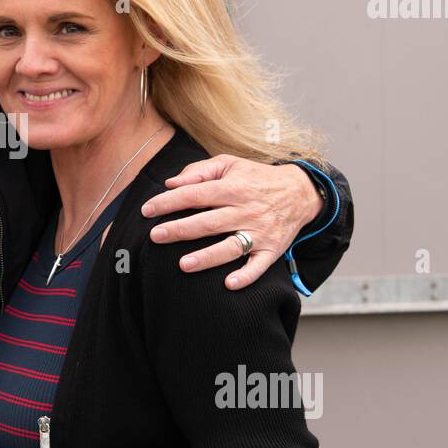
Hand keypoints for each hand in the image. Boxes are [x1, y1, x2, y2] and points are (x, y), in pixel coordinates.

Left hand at [140, 157, 321, 289]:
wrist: (300, 192)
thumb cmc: (256, 178)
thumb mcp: (230, 164)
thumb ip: (199, 171)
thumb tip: (170, 183)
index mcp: (233, 187)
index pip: (196, 194)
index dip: (170, 201)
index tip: (147, 210)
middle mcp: (246, 210)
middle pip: (209, 222)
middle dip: (181, 230)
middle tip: (155, 236)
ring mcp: (260, 231)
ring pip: (231, 246)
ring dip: (208, 257)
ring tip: (183, 265)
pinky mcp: (272, 249)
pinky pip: (259, 266)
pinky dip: (246, 275)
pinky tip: (229, 284)